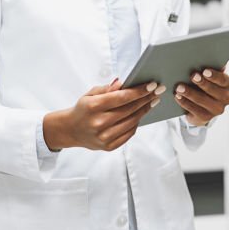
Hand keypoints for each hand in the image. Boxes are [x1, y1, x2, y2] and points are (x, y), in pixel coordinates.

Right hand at [44, 79, 165, 150]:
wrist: (70, 130)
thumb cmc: (83, 109)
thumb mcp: (90, 94)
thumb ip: (108, 88)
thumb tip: (124, 82)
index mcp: (93, 107)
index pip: (121, 98)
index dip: (139, 91)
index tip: (152, 85)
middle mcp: (98, 123)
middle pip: (129, 110)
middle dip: (146, 99)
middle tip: (158, 91)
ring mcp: (103, 137)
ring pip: (132, 122)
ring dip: (144, 110)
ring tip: (152, 101)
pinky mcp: (108, 146)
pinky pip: (129, 133)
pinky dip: (137, 123)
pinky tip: (141, 114)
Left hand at [174, 68, 228, 126]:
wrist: (202, 108)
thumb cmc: (205, 86)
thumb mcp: (209, 78)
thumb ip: (212, 68)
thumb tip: (215, 60)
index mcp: (226, 85)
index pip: (223, 79)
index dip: (214, 76)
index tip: (204, 71)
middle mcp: (225, 98)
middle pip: (212, 90)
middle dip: (201, 83)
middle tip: (192, 76)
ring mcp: (216, 110)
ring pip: (201, 100)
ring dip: (189, 93)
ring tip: (179, 87)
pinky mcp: (205, 118)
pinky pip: (193, 109)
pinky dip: (184, 102)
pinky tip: (177, 96)